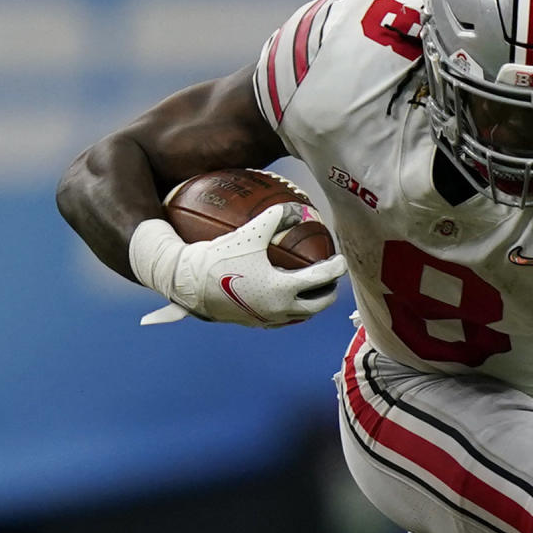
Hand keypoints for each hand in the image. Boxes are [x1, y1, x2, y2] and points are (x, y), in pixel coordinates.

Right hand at [130, 211, 346, 326]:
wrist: (191, 284)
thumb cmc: (220, 256)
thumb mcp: (251, 232)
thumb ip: (277, 217)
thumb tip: (298, 208)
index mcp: (282, 289)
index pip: (320, 279)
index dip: (335, 269)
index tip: (342, 260)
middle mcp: (279, 310)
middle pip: (317, 305)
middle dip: (329, 292)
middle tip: (333, 278)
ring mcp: (268, 320)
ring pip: (302, 316)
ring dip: (312, 303)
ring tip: (315, 288)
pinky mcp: (256, 324)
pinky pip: (284, 320)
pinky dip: (294, 310)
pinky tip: (291, 298)